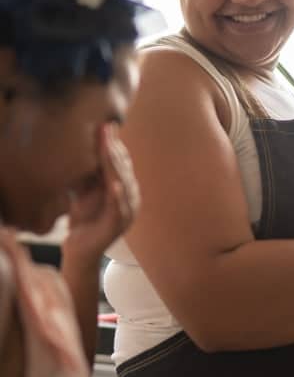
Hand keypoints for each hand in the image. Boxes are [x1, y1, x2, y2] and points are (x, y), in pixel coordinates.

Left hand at [62, 123, 139, 264]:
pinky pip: (119, 207)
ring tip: (107, 147)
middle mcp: (131, 197)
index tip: (105, 124)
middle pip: (122, 167)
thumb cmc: (83, 220)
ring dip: (115, 164)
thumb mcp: (85, 190)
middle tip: (105, 127)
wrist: (79, 252)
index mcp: (125, 187)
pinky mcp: (119, 225)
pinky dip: (118, 195)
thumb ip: (89, 172)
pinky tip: (115, 184)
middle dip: (113, 147)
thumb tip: (83, 145)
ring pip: (122, 182)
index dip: (113, 143)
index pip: (121, 161)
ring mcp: (127, 211)